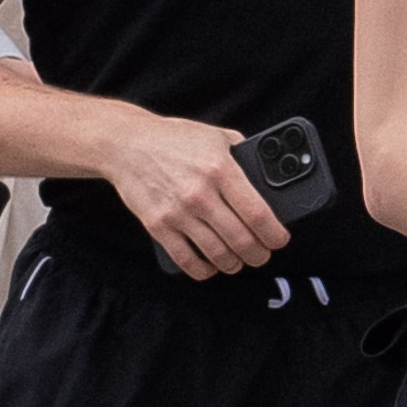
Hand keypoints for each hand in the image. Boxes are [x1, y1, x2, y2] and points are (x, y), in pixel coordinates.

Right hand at [104, 111, 287, 278]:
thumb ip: (243, 155)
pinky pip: (187, 260)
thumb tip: (267, 178)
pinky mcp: (158, 226)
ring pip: (217, 255)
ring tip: (239, 261)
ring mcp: (177, 212)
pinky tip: (211, 266)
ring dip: (234, 264)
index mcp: (220, 169)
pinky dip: (204, 270)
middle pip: (241, 240)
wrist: (126, 144)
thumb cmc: (174, 139)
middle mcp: (200, 193)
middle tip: (262, 254)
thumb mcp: (216, 136)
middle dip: (258, 254)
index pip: (257, 213)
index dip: (274, 234)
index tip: (279, 240)